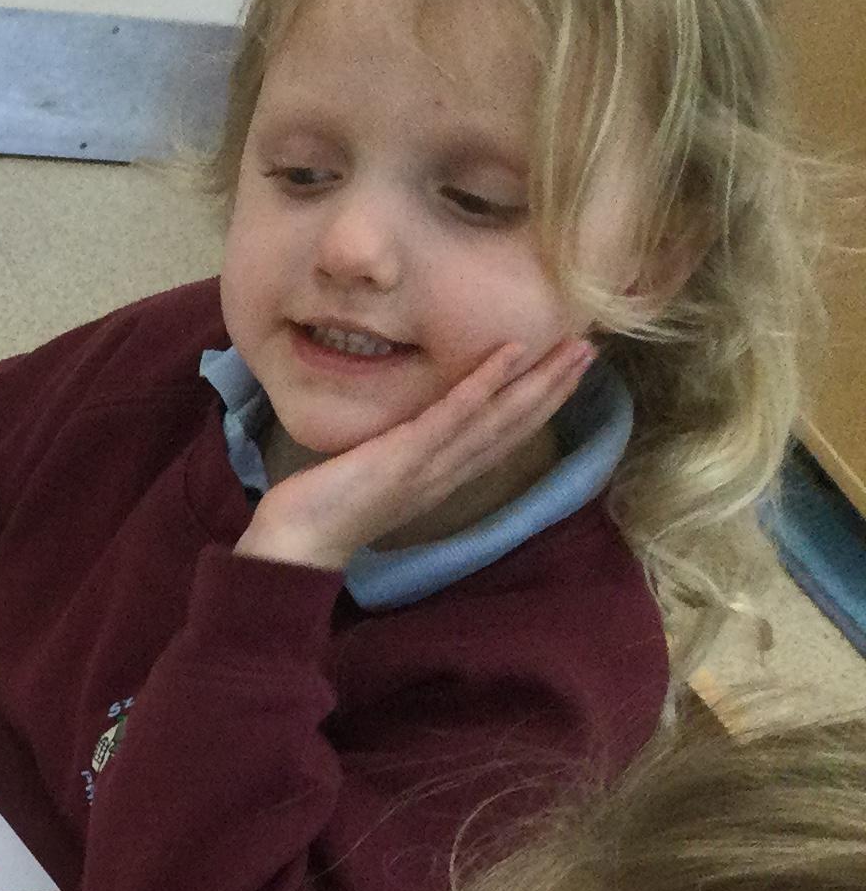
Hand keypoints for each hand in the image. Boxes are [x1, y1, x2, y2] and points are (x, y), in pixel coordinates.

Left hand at [238, 336, 596, 572]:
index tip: (568, 374)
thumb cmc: (329, 506)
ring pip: (498, 419)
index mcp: (442, 477)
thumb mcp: (379, 473)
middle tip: (592, 350)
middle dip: (555, 388)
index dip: (539, 406)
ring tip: (575, 349)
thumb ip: (405, 453)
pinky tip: (510, 352)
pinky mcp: (406, 455)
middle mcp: (447, 473)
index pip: (502, 437)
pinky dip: (483, 383)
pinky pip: (452, 414)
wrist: (297, 541)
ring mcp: (430, 465)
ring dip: (539, 383)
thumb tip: (416, 427)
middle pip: (514, 426)